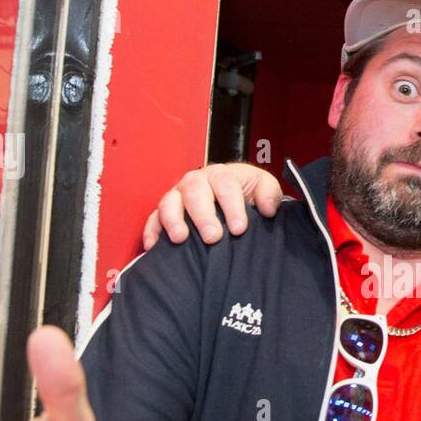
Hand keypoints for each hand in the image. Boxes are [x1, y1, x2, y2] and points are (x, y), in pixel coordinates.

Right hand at [142, 162, 282, 249]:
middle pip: (195, 193)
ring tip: (180, 239)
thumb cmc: (247, 192)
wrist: (232, 195)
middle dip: (203, 215)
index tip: (239, 228)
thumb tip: (268, 209)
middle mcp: (196, 182)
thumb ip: (269, 193)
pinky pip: (153, 218)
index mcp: (221, 175)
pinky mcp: (165, 211)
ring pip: (169, 202)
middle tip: (212, 237)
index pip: (225, 185)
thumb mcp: (263, 187)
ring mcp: (177, 196)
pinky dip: (152, 231)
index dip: (232, 206)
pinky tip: (153, 246)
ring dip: (173, 220)